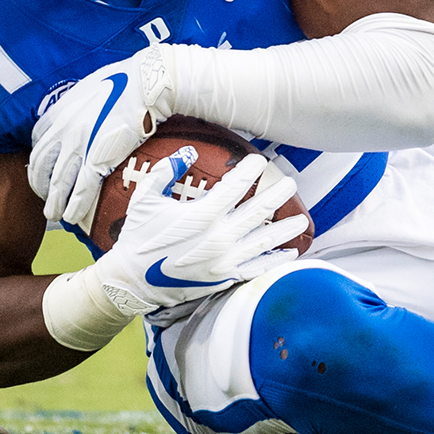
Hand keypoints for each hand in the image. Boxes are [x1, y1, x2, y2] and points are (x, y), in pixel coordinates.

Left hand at [28, 47, 175, 225]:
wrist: (146, 84)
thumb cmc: (124, 81)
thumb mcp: (87, 88)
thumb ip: (76, 104)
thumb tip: (78, 112)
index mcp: (59, 112)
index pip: (37, 143)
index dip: (39, 161)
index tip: (44, 171)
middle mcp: (63, 130)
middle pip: (40, 165)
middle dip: (39, 185)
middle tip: (45, 197)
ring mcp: (79, 145)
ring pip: (58, 182)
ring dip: (54, 202)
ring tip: (54, 214)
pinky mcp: (99, 157)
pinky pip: (82, 188)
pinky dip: (75, 204)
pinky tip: (72, 216)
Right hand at [93, 154, 307, 316]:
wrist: (132, 281)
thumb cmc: (139, 237)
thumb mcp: (146, 198)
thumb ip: (166, 171)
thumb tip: (189, 152)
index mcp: (202, 214)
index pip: (236, 186)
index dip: (251, 170)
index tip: (260, 161)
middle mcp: (219, 237)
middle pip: (259, 210)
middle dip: (278, 194)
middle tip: (290, 183)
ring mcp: (225, 259)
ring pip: (265, 240)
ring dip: (286, 228)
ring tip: (301, 219)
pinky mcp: (225, 278)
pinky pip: (258, 268)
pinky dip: (276, 260)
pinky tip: (289, 253)